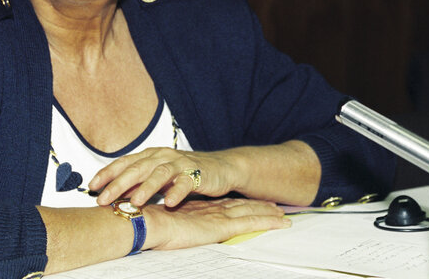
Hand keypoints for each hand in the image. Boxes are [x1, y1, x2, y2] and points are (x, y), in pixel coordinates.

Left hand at [89, 147, 236, 206]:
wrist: (220, 169)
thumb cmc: (184, 174)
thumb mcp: (159, 176)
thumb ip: (138, 182)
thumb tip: (111, 194)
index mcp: (151, 155)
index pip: (125, 162)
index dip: (108, 173)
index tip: (91, 187)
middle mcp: (164, 156)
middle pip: (138, 168)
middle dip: (119, 183)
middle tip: (104, 199)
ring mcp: (181, 164)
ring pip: (160, 173)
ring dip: (146, 187)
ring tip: (134, 201)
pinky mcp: (198, 174)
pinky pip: (186, 183)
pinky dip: (177, 192)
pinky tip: (170, 203)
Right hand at [143, 198, 290, 250]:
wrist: (145, 223)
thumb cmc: (146, 223)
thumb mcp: (160, 222)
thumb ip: (167, 221)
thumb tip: (160, 226)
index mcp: (196, 209)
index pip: (222, 205)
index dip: (238, 203)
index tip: (251, 202)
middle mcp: (209, 210)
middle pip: (240, 206)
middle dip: (258, 206)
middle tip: (275, 206)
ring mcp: (216, 217)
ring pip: (250, 213)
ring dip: (267, 214)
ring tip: (284, 215)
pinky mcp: (220, 226)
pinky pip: (250, 224)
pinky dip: (267, 223)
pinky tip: (281, 224)